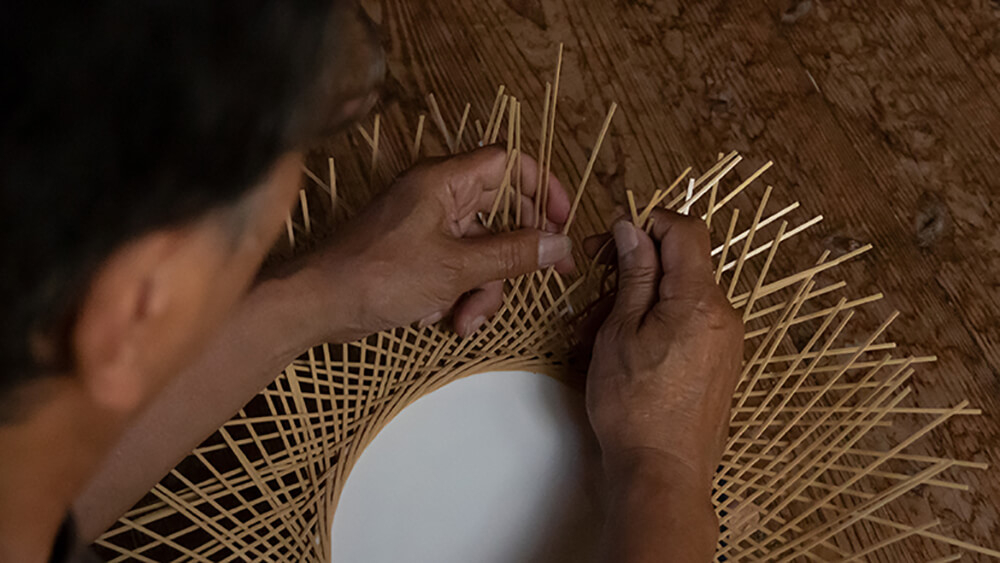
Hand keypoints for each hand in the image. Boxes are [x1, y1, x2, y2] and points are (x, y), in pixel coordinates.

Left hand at [289, 146, 573, 342]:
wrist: (318, 305)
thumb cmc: (379, 276)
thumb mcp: (456, 268)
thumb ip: (513, 254)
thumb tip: (559, 244)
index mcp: (444, 181)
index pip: (507, 162)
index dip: (541, 187)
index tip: (561, 221)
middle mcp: (436, 196)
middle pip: (500, 213)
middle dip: (516, 254)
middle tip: (546, 278)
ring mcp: (425, 226)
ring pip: (480, 249)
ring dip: (483, 288)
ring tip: (466, 321)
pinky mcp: (415, 254)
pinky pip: (455, 267)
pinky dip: (457, 294)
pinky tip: (440, 318)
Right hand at [585, 210, 742, 494]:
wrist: (662, 473)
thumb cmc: (634, 407)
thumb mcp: (619, 331)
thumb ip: (633, 274)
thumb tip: (632, 229)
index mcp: (700, 299)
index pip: (685, 230)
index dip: (647, 224)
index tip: (612, 243)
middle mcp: (723, 315)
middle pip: (682, 264)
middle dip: (635, 269)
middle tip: (594, 293)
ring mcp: (725, 341)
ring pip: (680, 297)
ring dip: (639, 301)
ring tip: (597, 334)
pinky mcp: (719, 364)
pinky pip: (688, 325)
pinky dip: (656, 324)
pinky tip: (624, 351)